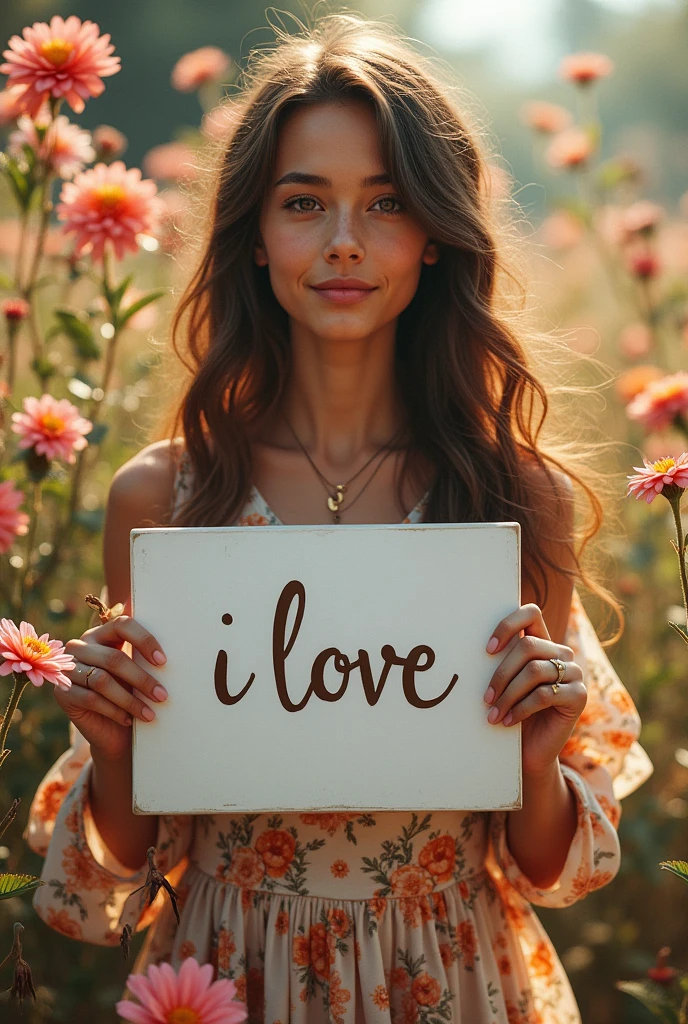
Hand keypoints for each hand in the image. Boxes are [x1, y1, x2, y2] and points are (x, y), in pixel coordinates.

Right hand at [54, 615, 167, 762]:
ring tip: (149, 713)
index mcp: (102, 633)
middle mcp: (81, 646)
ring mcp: (69, 669)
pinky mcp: (63, 692)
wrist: (113, 729)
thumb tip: (167, 651)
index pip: (122, 625)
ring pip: (102, 681)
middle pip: (113, 658)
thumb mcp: (138, 672)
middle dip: (141, 679)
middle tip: (162, 695)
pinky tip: (129, 719)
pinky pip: (91, 699)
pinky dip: (114, 710)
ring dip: (130, 700)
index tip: (163, 661)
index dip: (144, 640)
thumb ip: (145, 655)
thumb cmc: (130, 694)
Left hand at [483, 602, 586, 776]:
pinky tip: (507, 721)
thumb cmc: (513, 712)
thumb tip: (469, 648)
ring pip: (534, 671)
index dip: (508, 625)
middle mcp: (562, 653)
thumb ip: (500, 661)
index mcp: (543, 643)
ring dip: (508, 694)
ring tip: (493, 713)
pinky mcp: (579, 696)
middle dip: (501, 673)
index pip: (531, 613)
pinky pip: (544, 694)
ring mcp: (575, 673)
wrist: (532, 750)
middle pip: (527, 646)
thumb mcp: (506, 683)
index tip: (487, 650)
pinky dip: (520, 708)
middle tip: (485, 697)